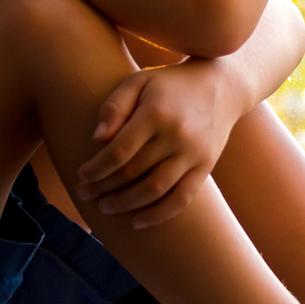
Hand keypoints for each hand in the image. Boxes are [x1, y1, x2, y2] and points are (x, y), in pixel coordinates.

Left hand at [72, 56, 247, 228]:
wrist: (222, 86)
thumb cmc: (170, 84)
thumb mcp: (139, 81)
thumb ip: (114, 106)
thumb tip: (97, 140)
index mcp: (156, 112)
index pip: (119, 151)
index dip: (96, 168)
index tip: (81, 175)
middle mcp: (177, 134)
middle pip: (133, 172)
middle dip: (104, 187)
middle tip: (85, 194)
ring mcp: (194, 153)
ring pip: (155, 189)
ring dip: (125, 204)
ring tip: (105, 207)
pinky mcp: (206, 166)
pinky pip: (182, 198)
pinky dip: (159, 215)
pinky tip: (137, 222)